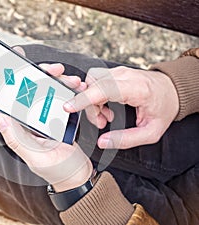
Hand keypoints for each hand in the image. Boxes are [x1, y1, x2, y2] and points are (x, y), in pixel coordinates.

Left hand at [0, 51, 91, 190]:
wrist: (79, 175)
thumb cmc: (56, 170)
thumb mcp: (35, 157)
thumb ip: (16, 139)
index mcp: (20, 127)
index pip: (11, 100)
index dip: (11, 79)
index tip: (14, 61)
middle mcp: (31, 120)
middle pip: (32, 90)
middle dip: (43, 75)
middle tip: (56, 69)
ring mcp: (46, 117)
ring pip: (48, 92)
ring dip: (60, 82)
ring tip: (73, 80)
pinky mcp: (59, 117)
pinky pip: (62, 99)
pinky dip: (69, 91)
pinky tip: (76, 87)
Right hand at [64, 66, 178, 148]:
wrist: (173, 90)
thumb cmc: (163, 108)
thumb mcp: (151, 132)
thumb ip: (127, 139)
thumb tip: (103, 142)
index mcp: (137, 88)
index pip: (103, 89)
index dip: (84, 98)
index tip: (69, 107)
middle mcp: (126, 76)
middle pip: (93, 85)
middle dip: (90, 106)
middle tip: (102, 121)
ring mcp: (120, 72)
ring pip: (92, 82)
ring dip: (92, 101)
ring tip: (106, 116)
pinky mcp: (115, 72)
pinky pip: (96, 82)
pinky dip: (96, 95)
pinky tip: (107, 107)